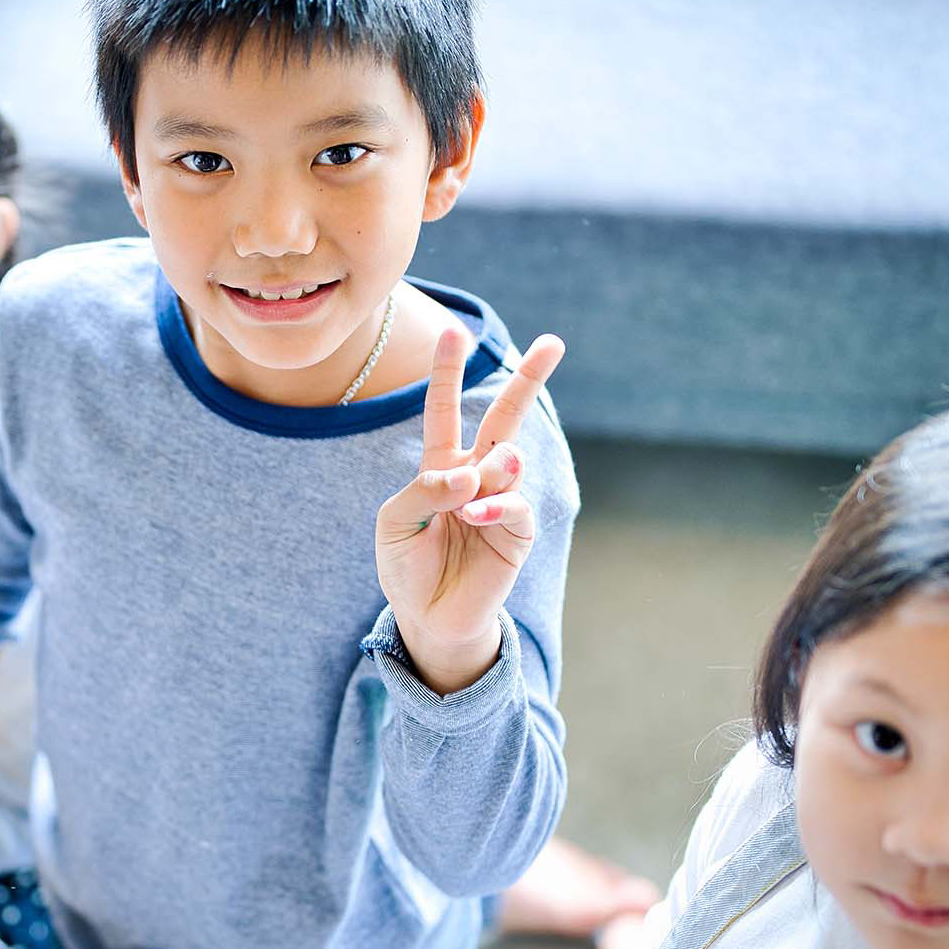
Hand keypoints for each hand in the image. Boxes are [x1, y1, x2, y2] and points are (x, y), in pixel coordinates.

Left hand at [375, 330, 563, 693]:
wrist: (428, 617)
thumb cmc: (407, 566)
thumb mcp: (395, 523)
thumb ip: (423, 491)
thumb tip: (467, 475)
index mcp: (441, 467)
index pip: (443, 411)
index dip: (448, 372)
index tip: (454, 331)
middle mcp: (476, 476)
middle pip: (504, 418)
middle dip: (528, 380)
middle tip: (553, 343)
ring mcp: (501, 502)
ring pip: (508, 461)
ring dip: (492, 469)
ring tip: (475, 486)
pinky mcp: (517, 533)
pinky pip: (514, 505)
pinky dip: (495, 505)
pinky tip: (476, 514)